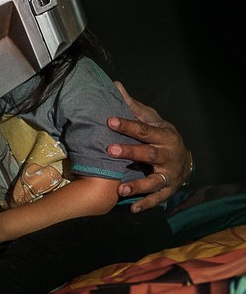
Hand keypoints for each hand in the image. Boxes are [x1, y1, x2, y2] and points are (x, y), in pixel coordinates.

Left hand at [109, 81, 191, 212]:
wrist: (184, 159)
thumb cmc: (160, 135)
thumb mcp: (151, 119)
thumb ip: (132, 106)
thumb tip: (115, 85)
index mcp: (164, 135)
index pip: (144, 129)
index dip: (127, 125)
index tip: (109, 121)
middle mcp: (168, 155)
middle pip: (149, 153)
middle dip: (130, 152)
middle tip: (110, 150)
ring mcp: (169, 174)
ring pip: (154, 180)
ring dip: (137, 185)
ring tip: (120, 189)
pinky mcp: (168, 189)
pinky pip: (156, 198)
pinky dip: (145, 204)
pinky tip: (131, 208)